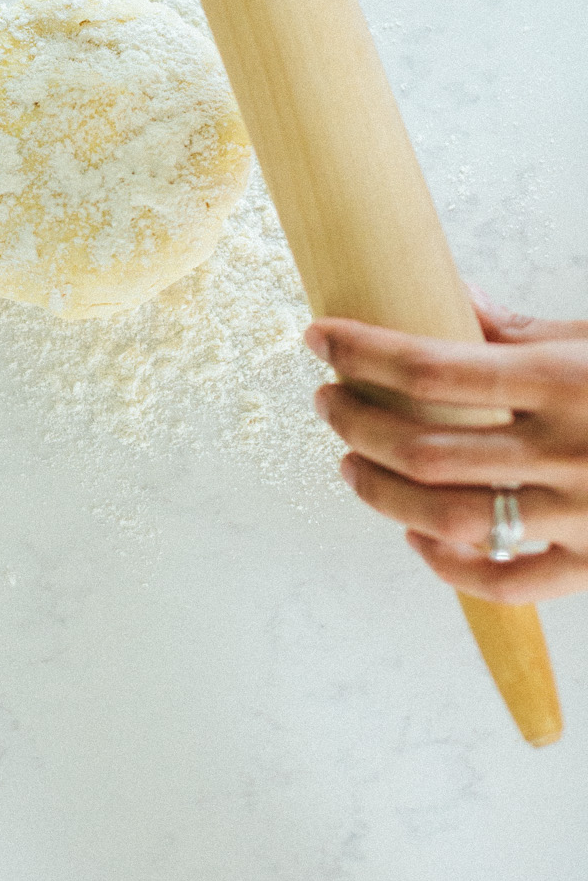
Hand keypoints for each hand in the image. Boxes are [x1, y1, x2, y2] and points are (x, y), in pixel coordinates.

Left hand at [305, 289, 587, 602]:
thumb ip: (517, 330)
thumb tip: (445, 297)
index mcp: (563, 381)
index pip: (432, 367)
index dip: (362, 351)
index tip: (318, 336)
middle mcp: (567, 452)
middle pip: (426, 447)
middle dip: (357, 422)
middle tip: (327, 399)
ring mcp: (579, 515)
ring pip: (449, 519)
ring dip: (382, 494)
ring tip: (350, 465)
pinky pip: (507, 583)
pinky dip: (450, 565)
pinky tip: (417, 536)